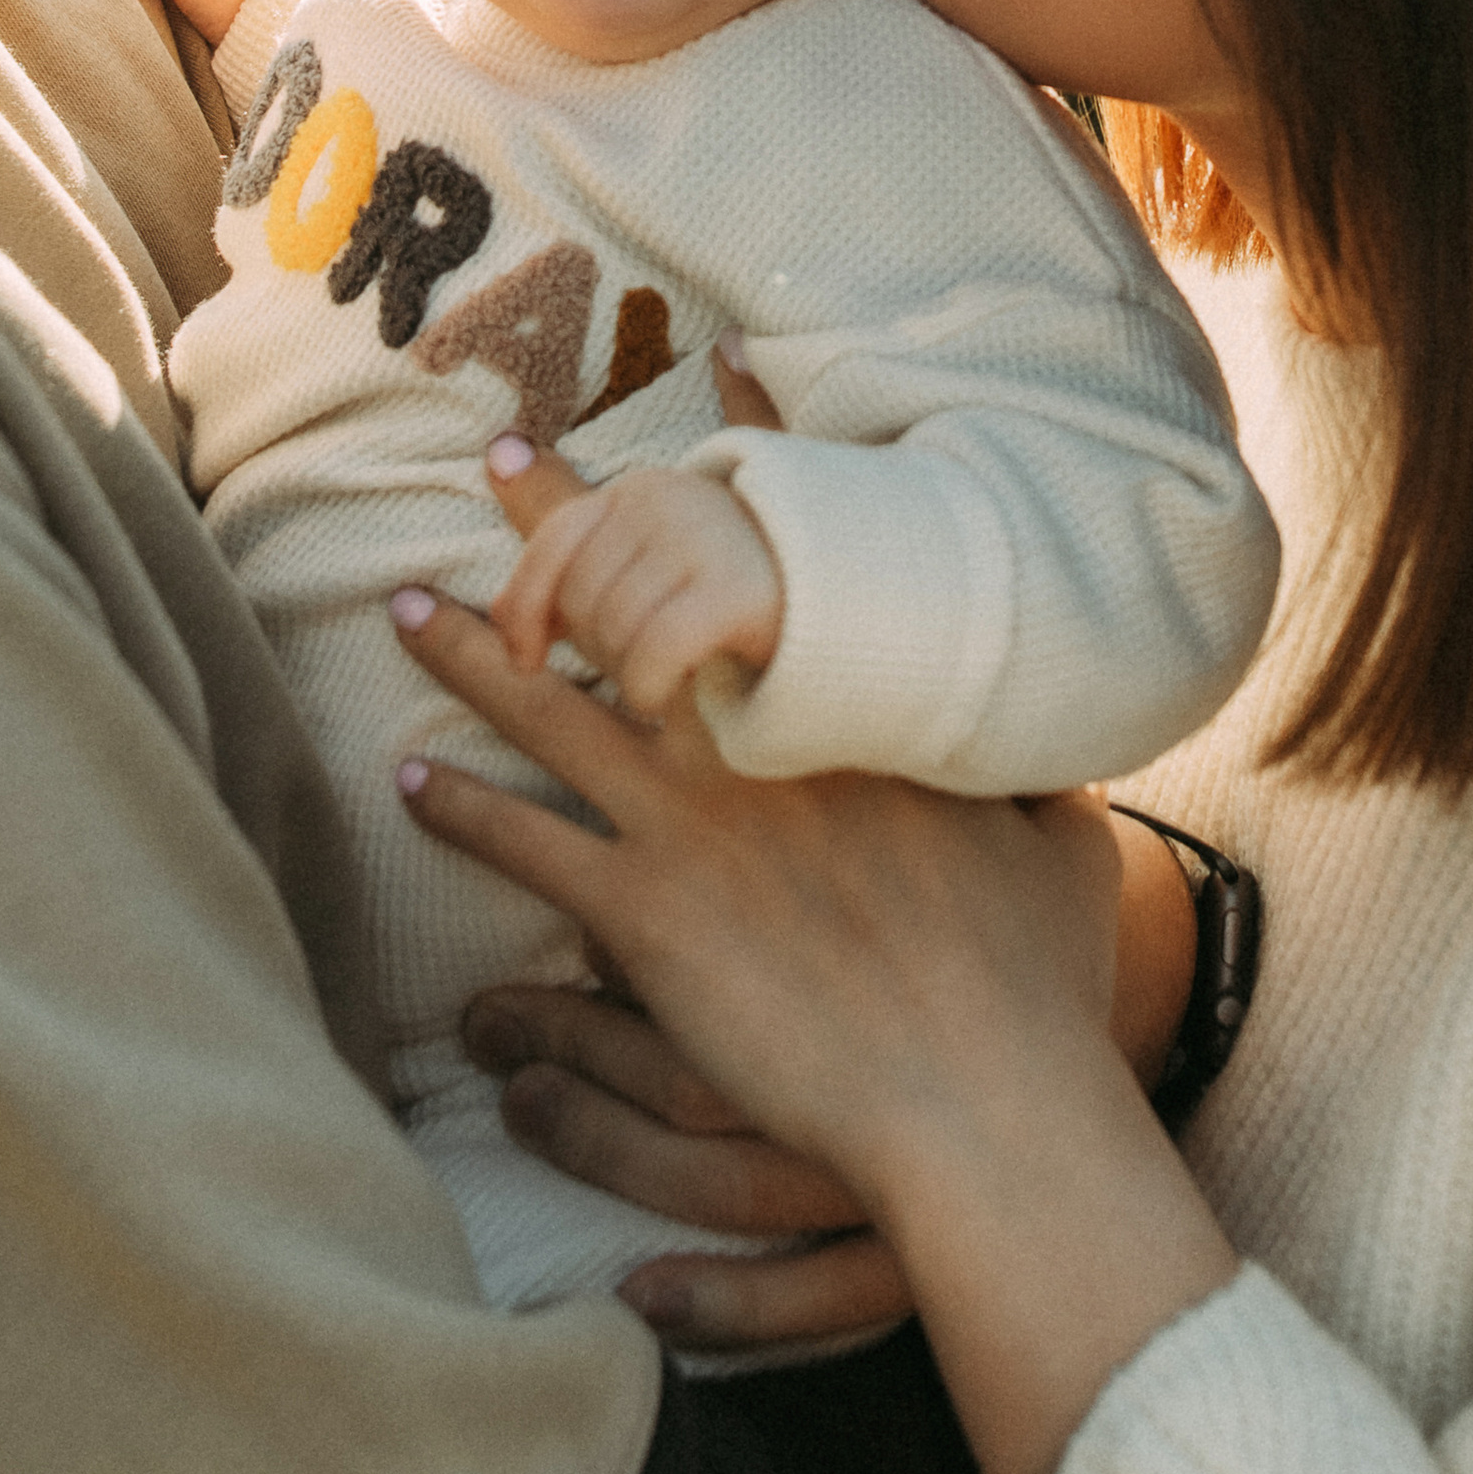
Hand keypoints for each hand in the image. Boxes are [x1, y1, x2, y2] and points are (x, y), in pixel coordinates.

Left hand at [393, 436, 1238, 1473]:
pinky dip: (462, 811)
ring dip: (471, 655)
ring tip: (406, 610)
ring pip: (552, 711)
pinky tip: (408, 783)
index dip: (734, 469)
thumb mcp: (1066, 847)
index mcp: (852, 712)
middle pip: (633, 604)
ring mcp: (693, 824)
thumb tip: (1065, 758)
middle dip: (560, 525)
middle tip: (501, 460)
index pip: (777, 559)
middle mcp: (756, 745)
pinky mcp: (646, 916)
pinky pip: (529, 845)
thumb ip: (1047, 784)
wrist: (978, 1097)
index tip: (710, 377)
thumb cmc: (1033, 983)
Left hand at [488, 455, 783, 719]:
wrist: (864, 598)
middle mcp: (664, 500)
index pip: (551, 542)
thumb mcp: (666, 540)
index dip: (523, 606)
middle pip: (578, 598)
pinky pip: (651, 655)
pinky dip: (648, 688)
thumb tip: (498, 457)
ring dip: (628, 672)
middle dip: (596, 648)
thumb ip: (589, 521)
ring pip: (611, 632)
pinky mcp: (732, 593)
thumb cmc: (750, 581)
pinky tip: (666, 696)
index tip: (524, 658)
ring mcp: (699, 540)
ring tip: (668, 676)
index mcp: (641, 488)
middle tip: (642, 664)